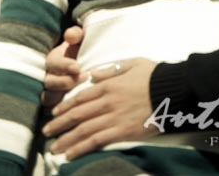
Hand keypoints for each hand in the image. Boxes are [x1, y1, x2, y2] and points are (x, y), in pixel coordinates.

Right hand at [41, 25, 84, 107]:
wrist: (87, 64)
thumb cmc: (83, 51)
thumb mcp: (81, 40)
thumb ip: (76, 34)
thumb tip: (71, 35)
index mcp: (53, 60)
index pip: (53, 63)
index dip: (64, 66)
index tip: (77, 66)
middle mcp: (48, 77)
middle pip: (49, 83)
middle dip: (66, 81)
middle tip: (84, 77)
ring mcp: (50, 92)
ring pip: (49, 99)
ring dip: (64, 96)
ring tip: (82, 91)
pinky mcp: (56, 105)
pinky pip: (54, 111)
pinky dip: (63, 110)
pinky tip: (78, 106)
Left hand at [42, 57, 157, 158]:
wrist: (172, 91)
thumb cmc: (155, 75)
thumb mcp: (133, 63)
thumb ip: (111, 69)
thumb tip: (93, 74)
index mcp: (109, 84)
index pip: (81, 97)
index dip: (65, 106)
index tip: (54, 113)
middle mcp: (107, 101)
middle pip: (78, 114)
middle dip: (59, 124)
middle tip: (46, 132)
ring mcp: (114, 117)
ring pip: (83, 130)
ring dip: (66, 140)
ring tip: (54, 148)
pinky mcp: (122, 132)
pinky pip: (96, 141)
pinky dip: (81, 148)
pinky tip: (71, 155)